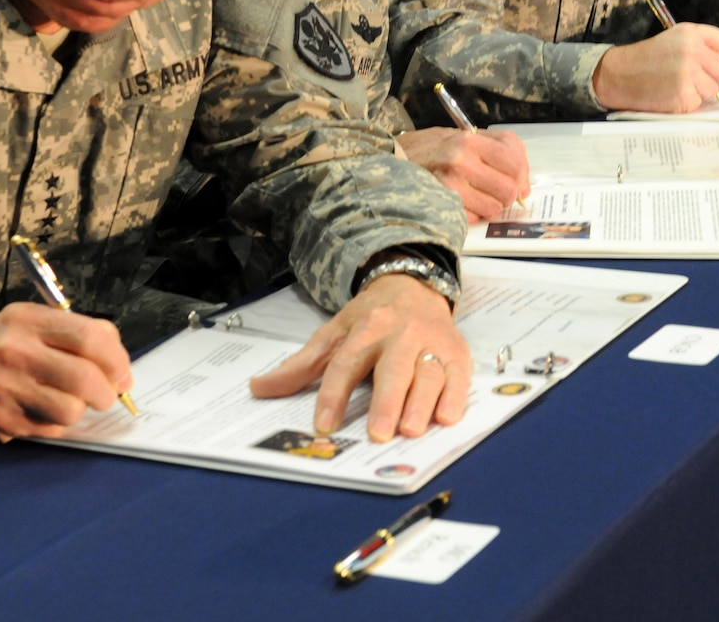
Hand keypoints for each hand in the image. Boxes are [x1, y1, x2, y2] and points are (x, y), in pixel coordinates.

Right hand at [0, 303, 132, 441]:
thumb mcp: (28, 323)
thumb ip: (73, 333)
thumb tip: (119, 363)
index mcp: (27, 319)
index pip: (90, 337)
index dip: (117, 359)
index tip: (123, 374)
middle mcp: (14, 350)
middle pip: (85, 378)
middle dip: (107, 393)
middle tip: (106, 396)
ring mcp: (3, 387)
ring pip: (70, 411)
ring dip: (78, 412)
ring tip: (66, 403)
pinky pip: (48, 431)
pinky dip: (54, 426)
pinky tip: (39, 411)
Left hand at [248, 272, 468, 442]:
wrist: (414, 285)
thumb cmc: (372, 317)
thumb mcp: (334, 333)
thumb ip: (301, 365)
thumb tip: (258, 388)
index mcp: (365, 329)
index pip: (345, 363)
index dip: (333, 394)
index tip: (324, 425)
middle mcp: (399, 333)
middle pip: (393, 369)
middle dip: (387, 401)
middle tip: (379, 433)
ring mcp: (431, 341)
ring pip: (428, 373)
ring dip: (422, 402)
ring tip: (412, 430)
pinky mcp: (457, 351)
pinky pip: (459, 375)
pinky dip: (455, 396)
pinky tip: (447, 416)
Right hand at [396, 127, 530, 220]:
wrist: (389, 159)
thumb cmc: (430, 148)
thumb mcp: (462, 135)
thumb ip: (498, 150)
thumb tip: (523, 184)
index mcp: (469, 139)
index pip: (515, 162)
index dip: (523, 177)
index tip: (519, 183)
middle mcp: (460, 160)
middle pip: (509, 190)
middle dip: (507, 195)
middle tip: (496, 192)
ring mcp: (449, 185)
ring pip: (494, 208)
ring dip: (489, 206)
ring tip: (475, 196)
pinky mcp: (440, 205)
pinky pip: (474, 218)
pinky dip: (472, 214)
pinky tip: (461, 203)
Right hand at [591, 22, 718, 112]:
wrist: (618, 76)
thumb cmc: (645, 58)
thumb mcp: (673, 37)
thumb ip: (700, 43)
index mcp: (690, 33)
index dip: (714, 53)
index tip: (701, 60)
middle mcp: (691, 51)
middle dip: (712, 77)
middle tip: (691, 79)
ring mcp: (688, 75)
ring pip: (714, 88)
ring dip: (700, 91)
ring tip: (678, 85)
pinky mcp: (683, 96)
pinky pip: (700, 103)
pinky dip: (688, 102)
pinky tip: (671, 95)